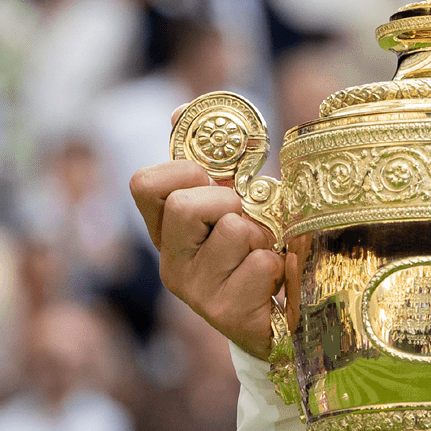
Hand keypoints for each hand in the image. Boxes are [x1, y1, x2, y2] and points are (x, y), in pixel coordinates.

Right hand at [130, 160, 283, 358]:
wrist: (287, 320)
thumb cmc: (258, 251)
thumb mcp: (237, 203)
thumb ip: (214, 164)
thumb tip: (178, 110)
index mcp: (167, 231)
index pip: (144, 185)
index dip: (181, 171)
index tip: (210, 179)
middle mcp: (171, 262)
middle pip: (184, 206)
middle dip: (229, 201)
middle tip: (247, 219)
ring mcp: (195, 291)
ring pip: (233, 231)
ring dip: (264, 235)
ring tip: (267, 252)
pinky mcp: (225, 314)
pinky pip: (261, 264)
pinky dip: (282, 264)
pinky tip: (278, 280)